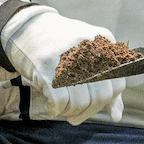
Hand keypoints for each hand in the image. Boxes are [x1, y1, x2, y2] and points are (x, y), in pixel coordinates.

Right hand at [4, 6, 125, 125]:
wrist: (27, 26)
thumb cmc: (59, 44)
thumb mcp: (87, 54)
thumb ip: (105, 83)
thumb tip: (116, 116)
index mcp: (103, 42)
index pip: (116, 85)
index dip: (105, 103)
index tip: (91, 107)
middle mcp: (89, 48)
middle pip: (100, 96)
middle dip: (86, 112)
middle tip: (74, 115)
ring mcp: (68, 57)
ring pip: (79, 102)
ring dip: (69, 112)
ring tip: (61, 107)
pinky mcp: (46, 66)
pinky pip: (59, 102)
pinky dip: (55, 110)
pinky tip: (50, 105)